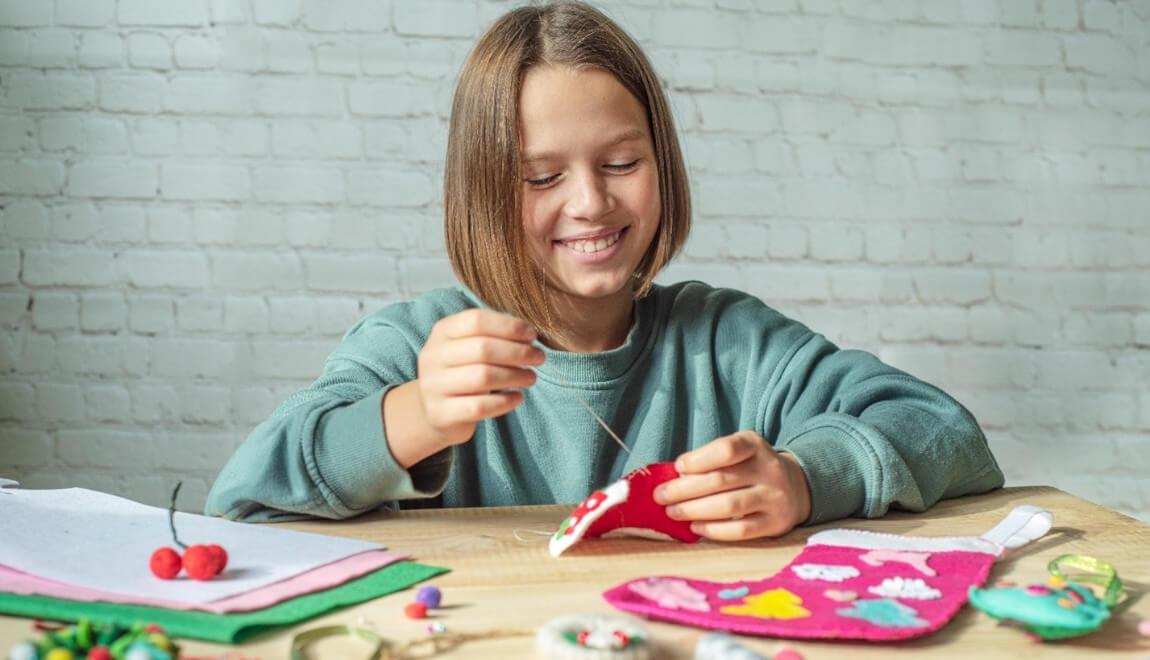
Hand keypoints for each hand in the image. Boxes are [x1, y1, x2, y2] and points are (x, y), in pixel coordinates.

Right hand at [415, 308, 543, 447]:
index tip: (532, 335)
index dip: (508, 326)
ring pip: (483, 377)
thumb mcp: (468, 348)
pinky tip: (518, 398)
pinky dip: (504, 402)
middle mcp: (433, 356)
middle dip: (518, 352)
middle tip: (539, 358)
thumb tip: (528, 336)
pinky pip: (479, 407)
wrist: (435, 412)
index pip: (476, 320)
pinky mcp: (441, 414)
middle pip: (482, 348)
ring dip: (515, 376)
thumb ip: (493, 337)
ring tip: (531, 377)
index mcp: (441, 332)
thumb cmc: (462, 373)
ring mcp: (433, 386)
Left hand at [653, 431, 810, 540]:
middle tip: (660, 497)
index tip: (677, 468)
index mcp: (755, 445)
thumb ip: (710, 461)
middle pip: (721, 480)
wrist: (795, 487)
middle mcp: (768, 470)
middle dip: (684, 489)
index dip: (698, 459)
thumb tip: (672, 480)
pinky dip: (714, 530)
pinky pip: (740, 531)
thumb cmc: (751, 468)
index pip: (726, 449)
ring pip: (729, 506)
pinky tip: (695, 527)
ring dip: (694, 510)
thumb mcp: (738, 453)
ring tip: (672, 512)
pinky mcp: (775, 524)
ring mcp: (774, 498)